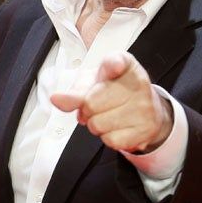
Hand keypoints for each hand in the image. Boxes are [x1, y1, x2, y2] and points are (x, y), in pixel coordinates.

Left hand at [50, 52, 172, 152]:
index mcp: (125, 63)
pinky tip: (118, 127)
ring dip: (96, 125)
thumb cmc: (114, 92)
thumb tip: (56, 99)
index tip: (115, 68)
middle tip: (99, 106)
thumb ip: (74, 92)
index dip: (113, 65)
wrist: (143, 108)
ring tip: (108, 116)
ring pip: (98, 124)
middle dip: (87, 110)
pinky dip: (107, 137)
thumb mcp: (92, 84)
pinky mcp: (146, 129)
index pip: (116, 62)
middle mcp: (138, 83)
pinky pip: (110, 140)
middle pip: (91, 103)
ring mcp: (145, 107)